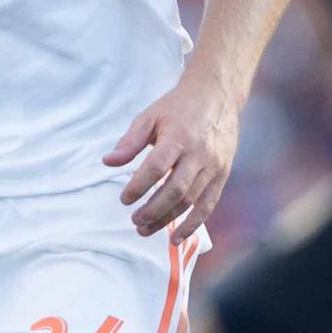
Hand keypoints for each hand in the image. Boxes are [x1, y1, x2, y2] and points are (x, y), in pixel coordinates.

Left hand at [106, 79, 242, 236]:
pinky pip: (208, 204)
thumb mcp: (150, 117)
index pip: (156, 167)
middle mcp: (199, 153)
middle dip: (153, 210)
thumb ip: (130, 142)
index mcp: (178, 137)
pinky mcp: (223, 174)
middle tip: (135, 221)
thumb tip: (108, 162)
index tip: (124, 199)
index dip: (139, 186)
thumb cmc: (178, 107)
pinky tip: (177, 237)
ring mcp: (214, 166)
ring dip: (168, 220)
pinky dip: (193, 224)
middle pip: (175, 190)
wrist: (216, 95)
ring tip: (146, 230)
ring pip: (191, 201)